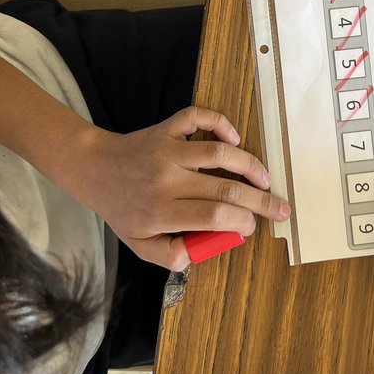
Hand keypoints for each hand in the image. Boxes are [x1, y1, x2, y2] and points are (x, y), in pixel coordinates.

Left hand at [67, 106, 289, 269]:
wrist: (92, 169)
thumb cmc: (120, 208)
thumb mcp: (138, 243)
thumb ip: (168, 255)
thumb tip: (198, 255)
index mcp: (160, 211)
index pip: (213, 217)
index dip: (241, 222)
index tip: (251, 226)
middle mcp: (166, 180)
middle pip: (225, 190)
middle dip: (260, 201)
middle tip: (280, 209)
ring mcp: (167, 150)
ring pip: (219, 153)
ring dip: (249, 165)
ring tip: (266, 179)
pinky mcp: (166, 129)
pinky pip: (197, 117)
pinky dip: (220, 123)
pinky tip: (234, 139)